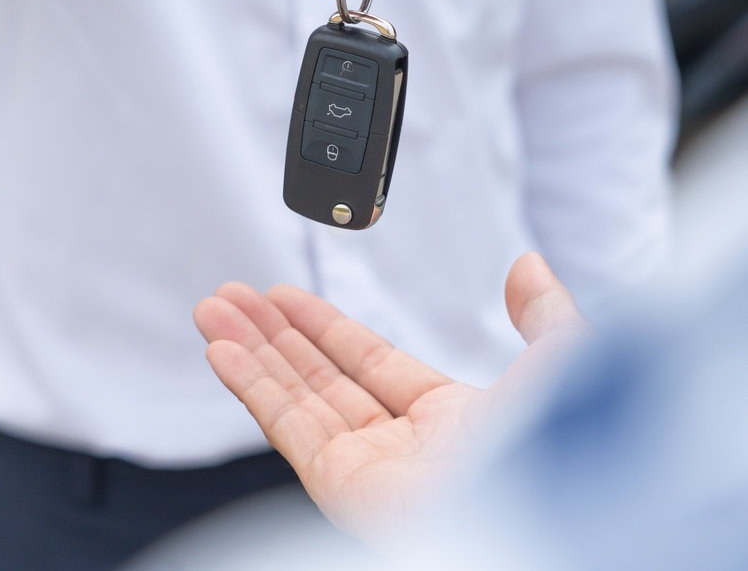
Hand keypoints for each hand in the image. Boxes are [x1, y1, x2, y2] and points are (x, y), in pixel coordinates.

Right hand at [193, 253, 590, 542]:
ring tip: (212, 310)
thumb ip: (543, 317)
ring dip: (249, 351)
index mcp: (453, 422)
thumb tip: (529, 267)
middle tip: (231, 296)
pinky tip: (222, 349)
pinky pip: (286, 427)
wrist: (551, 517)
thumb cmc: (572, 454)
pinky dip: (250, 385)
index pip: (370, 365)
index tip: (284, 297)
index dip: (324, 327)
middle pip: (320, 378)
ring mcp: (371, 469)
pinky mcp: (343, 487)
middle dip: (272, 334)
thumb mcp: (568, 365)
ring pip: (295, 398)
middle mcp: (404, 447)